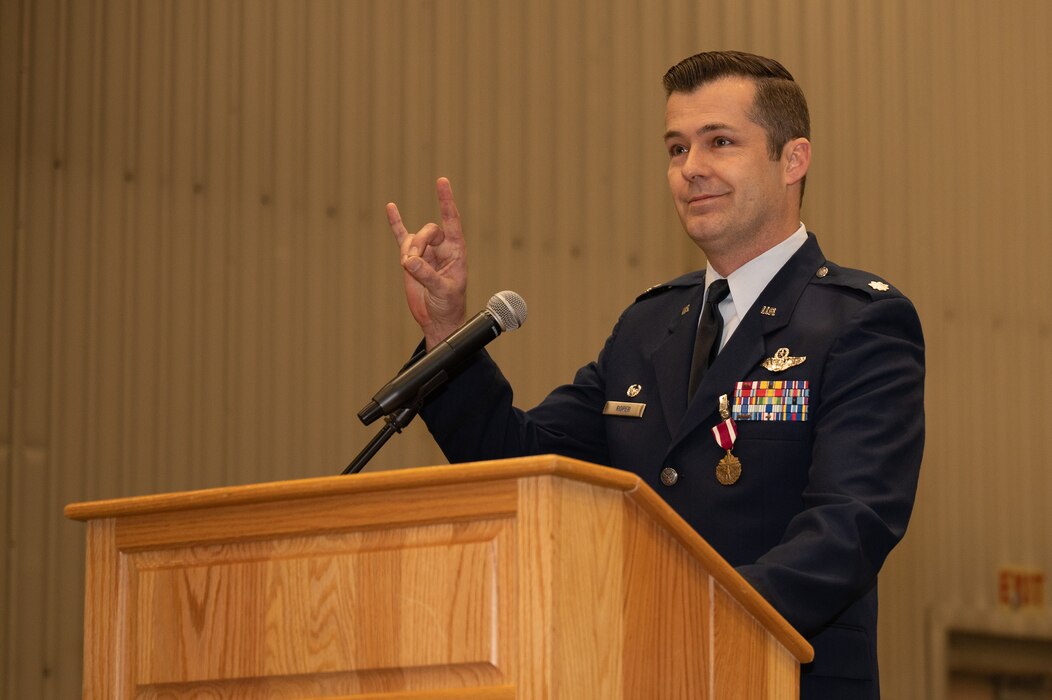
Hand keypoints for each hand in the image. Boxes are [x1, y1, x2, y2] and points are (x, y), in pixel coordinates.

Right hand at [388, 177, 467, 348]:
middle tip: (411, 263)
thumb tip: (410, 260)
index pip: (452, 221)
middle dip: (418, 244)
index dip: (447, 202)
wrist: (437, 318)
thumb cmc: (448, 304)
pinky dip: (396, 223)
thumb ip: (426, 275)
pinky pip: (402, 236)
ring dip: (408, 250)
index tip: (441, 182)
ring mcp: (426, 251)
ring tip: (407, 267)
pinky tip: (391, 208)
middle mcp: (442, 247)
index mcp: (456, 250)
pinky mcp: (412, 258)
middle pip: (428, 231)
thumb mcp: (442, 290)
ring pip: (412, 238)